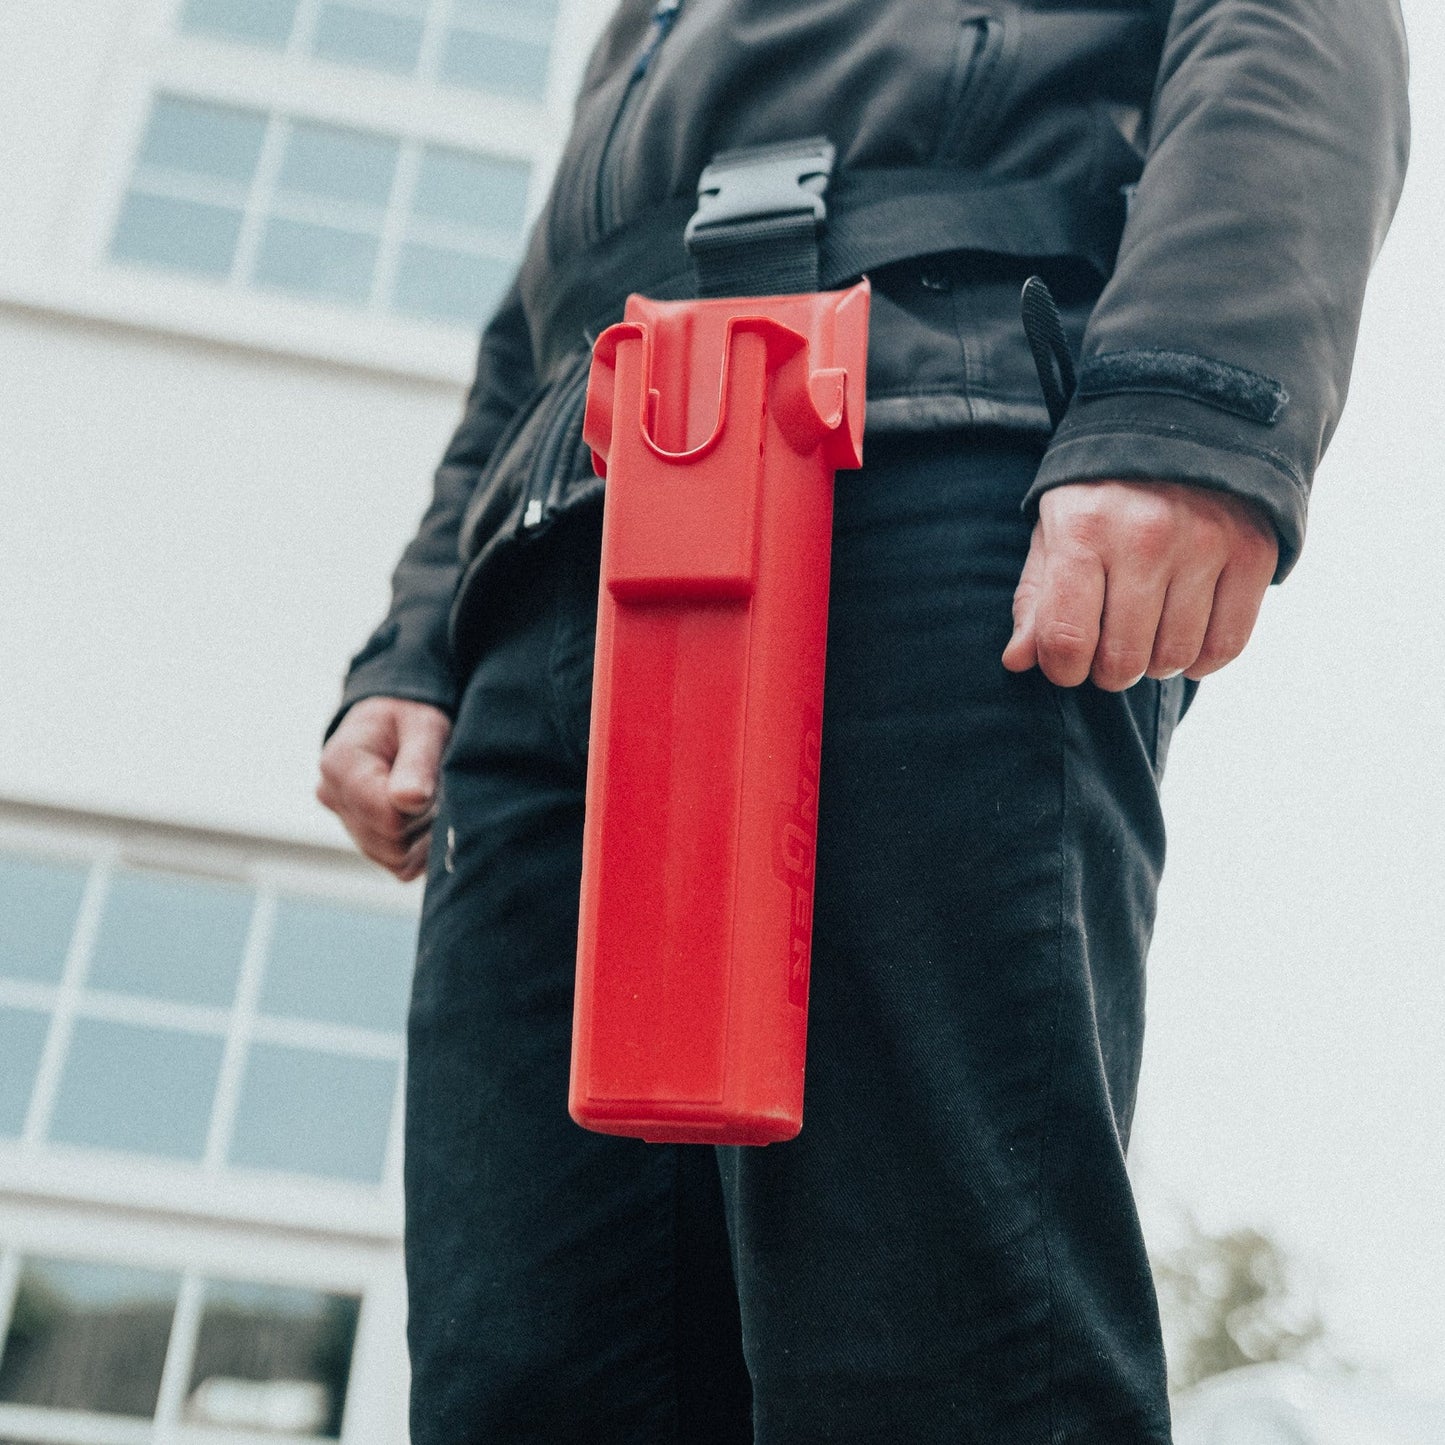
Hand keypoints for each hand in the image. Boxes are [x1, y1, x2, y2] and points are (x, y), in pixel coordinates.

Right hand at [317, 697, 452, 880]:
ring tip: (431, 797)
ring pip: (395, 857)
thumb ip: (417, 762)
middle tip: (438, 786)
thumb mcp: (423, 726)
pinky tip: (427, 817)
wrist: (399, 724)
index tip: (433, 779)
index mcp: (339, 763)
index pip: (386, 814)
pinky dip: (422, 848)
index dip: (422, 805)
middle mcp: (332, 796)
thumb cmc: (413, 718)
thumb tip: (411, 801)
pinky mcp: (365, 842)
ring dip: (424, 834)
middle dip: (424, 819)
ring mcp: (345, 823)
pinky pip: (400, 866)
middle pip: (390, 841)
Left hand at [1002, 479, 1278, 689]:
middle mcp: (1146, 536)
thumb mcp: (1054, 531)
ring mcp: (1205, 544)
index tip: (1066, 663)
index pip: (1067, 640)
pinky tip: (1183, 637)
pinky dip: (1201, 659)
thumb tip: (1017, 661)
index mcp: (1083, 529)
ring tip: (1145, 635)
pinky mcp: (1252, 552)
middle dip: (1107, 671)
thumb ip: (1035, 599)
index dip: (1062, 670)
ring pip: (1174, 659)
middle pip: (1123, 660)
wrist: (1182, 424)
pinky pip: (1226, 645)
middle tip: (1107, 650)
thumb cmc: (1102, 492)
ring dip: (1154, 664)